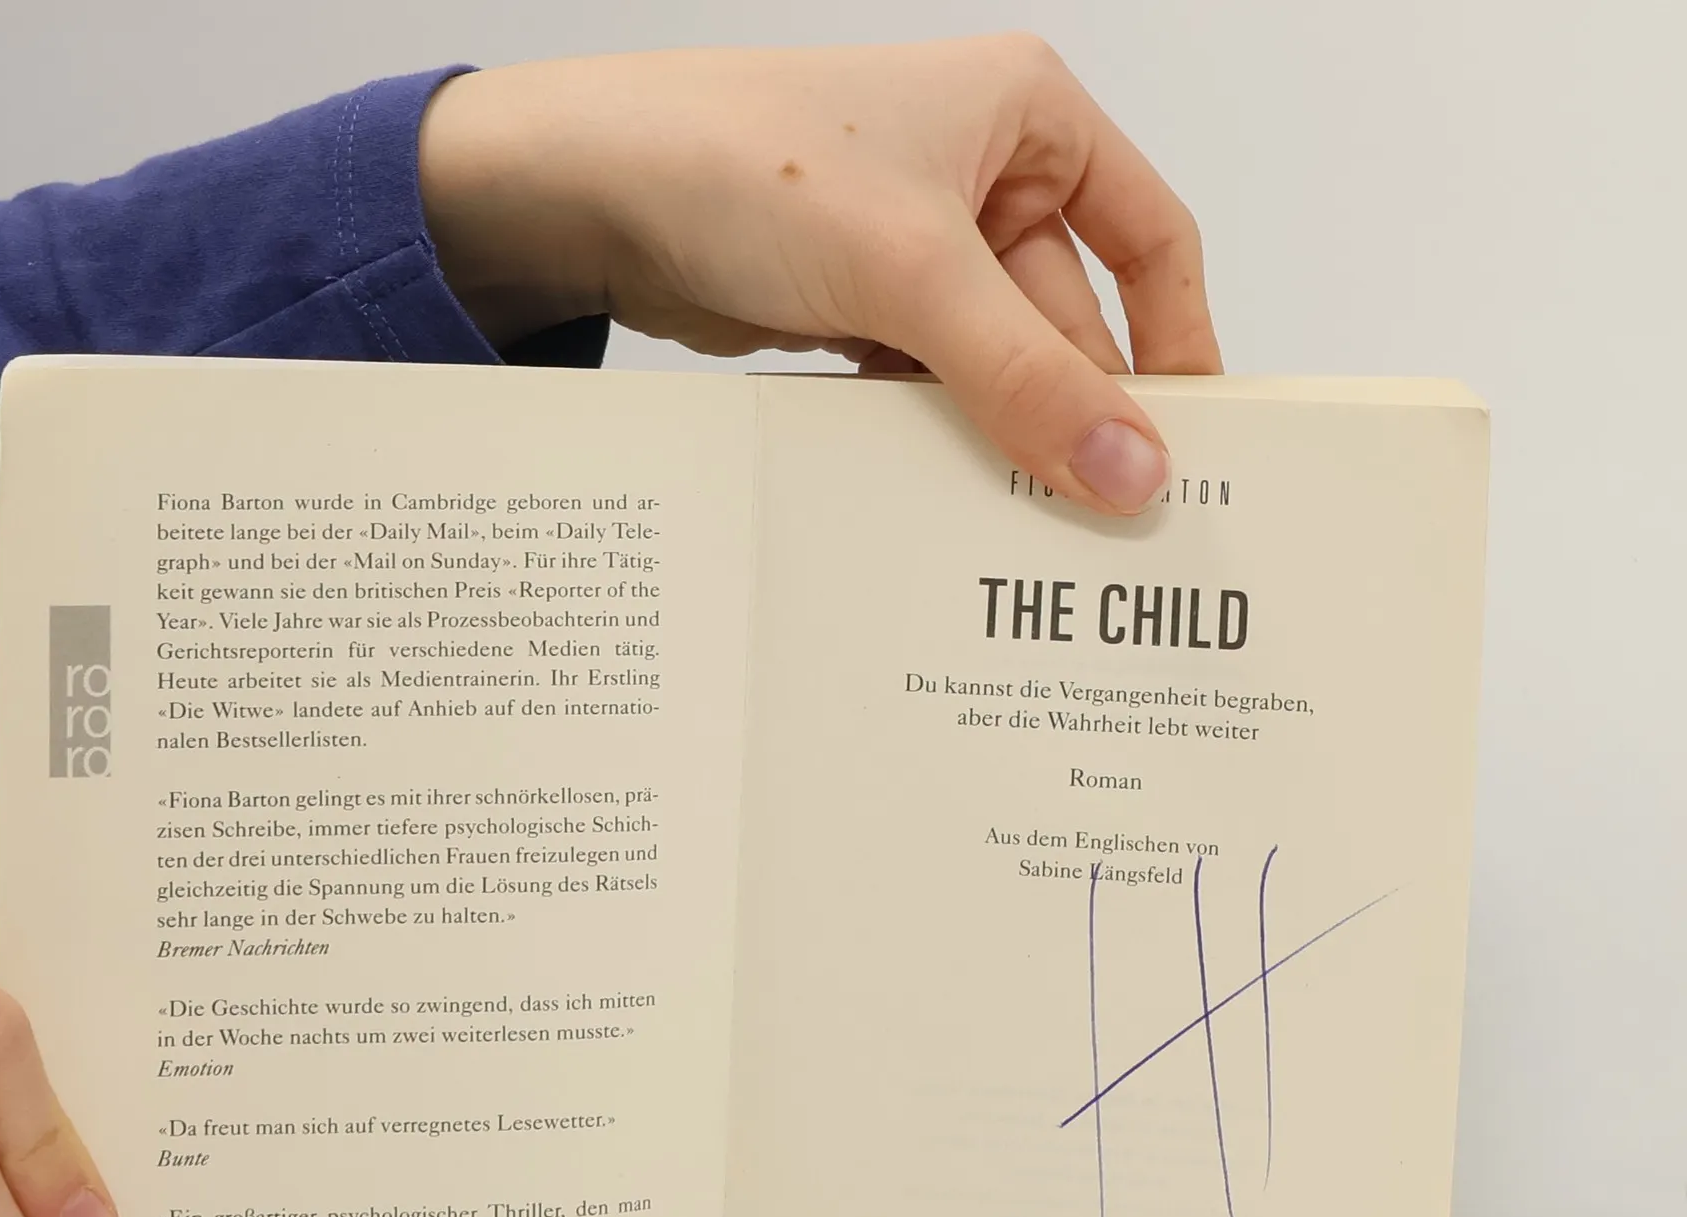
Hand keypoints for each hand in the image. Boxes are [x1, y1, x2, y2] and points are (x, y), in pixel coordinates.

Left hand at [420, 35, 1219, 515]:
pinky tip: (945, 499)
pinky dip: (938, 438)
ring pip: (996, 365)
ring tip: (1026, 531)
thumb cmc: (746, 165)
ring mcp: (917, 251)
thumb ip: (1026, 378)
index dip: (1180, 342)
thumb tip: (1132, 470)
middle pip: (1070, 322)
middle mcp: (984, 177)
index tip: (1193, 444)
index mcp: (1029, 119)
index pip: (1150, 241)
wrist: (590, 194)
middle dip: (1078, 414)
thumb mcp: (911, 271)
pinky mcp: (860, 310)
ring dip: (1005, 438)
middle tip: (1104, 526)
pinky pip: (929, 388)